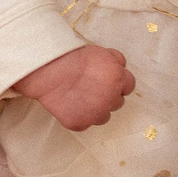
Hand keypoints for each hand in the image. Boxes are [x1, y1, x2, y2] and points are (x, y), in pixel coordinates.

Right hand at [11, 44, 134, 130]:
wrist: (49, 70)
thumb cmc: (72, 57)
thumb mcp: (101, 52)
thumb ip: (115, 61)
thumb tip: (120, 67)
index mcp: (119, 80)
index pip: (128, 87)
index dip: (117, 84)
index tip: (106, 82)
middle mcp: (111, 99)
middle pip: (117, 103)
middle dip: (107, 97)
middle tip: (91, 90)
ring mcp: (95, 115)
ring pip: (103, 117)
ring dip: (95, 110)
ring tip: (79, 99)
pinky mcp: (80, 124)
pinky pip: (84, 124)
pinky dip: (78, 117)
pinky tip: (69, 105)